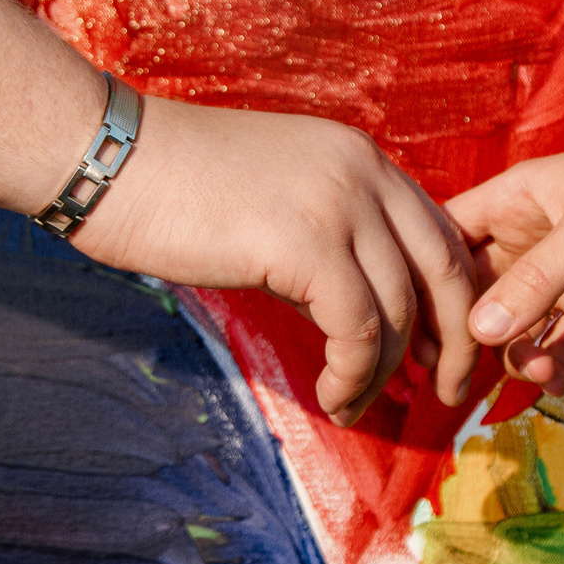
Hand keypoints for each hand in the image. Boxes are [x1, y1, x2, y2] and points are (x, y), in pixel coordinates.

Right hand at [72, 98, 481, 426]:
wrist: (110, 159)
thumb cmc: (172, 186)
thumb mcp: (274, 201)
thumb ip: (324, 240)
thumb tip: (351, 310)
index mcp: (361, 158)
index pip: (439, 232)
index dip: (449, 299)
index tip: (435, 350)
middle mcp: (364, 173)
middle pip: (446, 270)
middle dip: (453, 341)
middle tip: (447, 392)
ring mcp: (340, 204)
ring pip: (399, 309)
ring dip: (383, 373)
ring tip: (352, 405)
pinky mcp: (307, 243)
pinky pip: (357, 328)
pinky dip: (353, 375)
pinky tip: (331, 398)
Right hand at [447, 114, 563, 389]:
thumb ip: (536, 280)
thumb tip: (479, 333)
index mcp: (516, 199)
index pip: (448, 239)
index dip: (426, 282)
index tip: (412, 328)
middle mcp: (532, 237)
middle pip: (476, 292)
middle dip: (466, 335)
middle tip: (455, 380)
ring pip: (517, 327)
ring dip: (516, 356)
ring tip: (536, 373)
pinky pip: (562, 344)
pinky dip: (554, 366)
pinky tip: (557, 384)